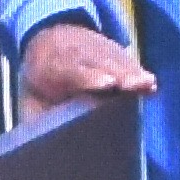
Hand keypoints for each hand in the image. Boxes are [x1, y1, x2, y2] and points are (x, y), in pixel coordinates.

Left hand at [20, 17, 154, 111]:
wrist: (48, 35)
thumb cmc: (41, 80)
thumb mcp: (30, 97)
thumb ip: (37, 118)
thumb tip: (41, 144)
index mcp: (52, 66)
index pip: (71, 70)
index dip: (89, 76)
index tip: (107, 84)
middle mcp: (75, 53)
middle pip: (98, 62)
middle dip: (117, 73)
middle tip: (133, 85)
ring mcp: (94, 47)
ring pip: (114, 59)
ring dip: (131, 72)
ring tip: (148, 85)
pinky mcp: (110, 48)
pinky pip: (124, 59)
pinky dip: (136, 70)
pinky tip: (149, 83)